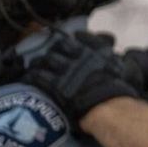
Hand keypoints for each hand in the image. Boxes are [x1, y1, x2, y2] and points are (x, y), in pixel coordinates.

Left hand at [22, 31, 140, 130]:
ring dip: (37, 63)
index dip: (65, 43)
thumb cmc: (116, 88)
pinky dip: (31, 77)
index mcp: (92, 50)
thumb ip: (109, 52)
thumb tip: (107, 41)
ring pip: (44, 60)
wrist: (107, 107)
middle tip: (45, 57)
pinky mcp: (54, 86)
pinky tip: (28, 79)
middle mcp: (76, 57)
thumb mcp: (119, 64)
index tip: (61, 46)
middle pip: (56, 48)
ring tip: (34, 67)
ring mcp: (64, 71)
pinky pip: (37, 77)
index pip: (74, 40)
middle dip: (49, 52)